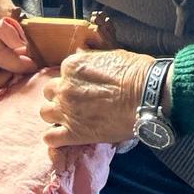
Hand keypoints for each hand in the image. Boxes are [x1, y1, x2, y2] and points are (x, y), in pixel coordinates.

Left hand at [39, 49, 154, 162]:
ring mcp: (67, 111)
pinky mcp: (73, 133)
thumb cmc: (135, 73)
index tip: (84, 88)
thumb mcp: (110, 56)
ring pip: (45, 113)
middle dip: (61, 97)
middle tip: (77, 103)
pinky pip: (50, 138)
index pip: (63, 74)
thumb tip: (84, 58)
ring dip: (56, 115)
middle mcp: (64, 88)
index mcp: (72, 66)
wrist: (147, 97)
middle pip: (50, 93)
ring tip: (71, 119)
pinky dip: (55, 138)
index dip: (73, 82)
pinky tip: (65, 137)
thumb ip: (90, 60)